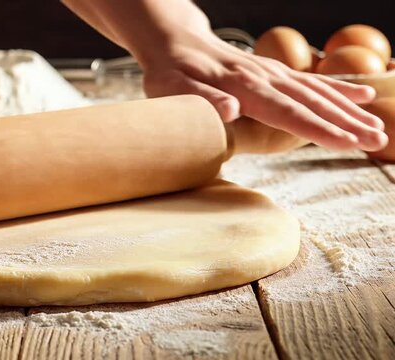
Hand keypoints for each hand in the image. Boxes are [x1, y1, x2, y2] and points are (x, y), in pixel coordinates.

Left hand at [140, 31, 385, 150]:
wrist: (175, 42)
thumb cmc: (170, 72)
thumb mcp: (173, 89)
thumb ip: (202, 99)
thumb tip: (230, 110)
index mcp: (242, 86)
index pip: (285, 111)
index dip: (316, 128)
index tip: (345, 142)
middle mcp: (264, 77)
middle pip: (310, 103)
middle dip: (345, 124)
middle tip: (377, 141)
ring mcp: (272, 72)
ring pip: (317, 92)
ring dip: (349, 111)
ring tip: (377, 130)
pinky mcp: (273, 72)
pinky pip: (311, 81)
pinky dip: (339, 89)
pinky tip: (363, 96)